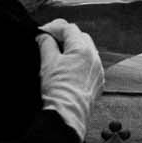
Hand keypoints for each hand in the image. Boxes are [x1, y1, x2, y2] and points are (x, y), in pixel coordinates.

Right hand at [36, 20, 103, 138]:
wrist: (67, 115)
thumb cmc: (58, 90)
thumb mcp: (48, 63)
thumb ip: (46, 44)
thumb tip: (44, 36)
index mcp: (82, 49)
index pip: (69, 28)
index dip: (54, 27)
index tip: (43, 32)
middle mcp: (94, 57)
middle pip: (80, 37)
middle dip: (65, 36)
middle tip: (50, 41)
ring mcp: (98, 71)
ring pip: (87, 51)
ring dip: (74, 50)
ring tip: (58, 56)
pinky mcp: (98, 83)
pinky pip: (90, 66)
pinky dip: (80, 63)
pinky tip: (69, 70)